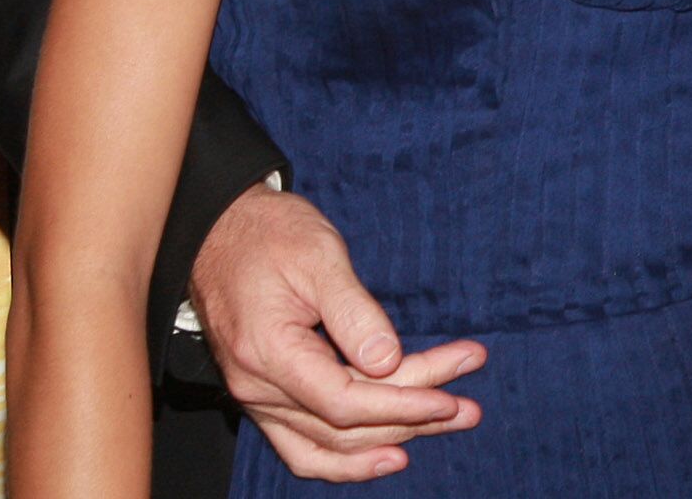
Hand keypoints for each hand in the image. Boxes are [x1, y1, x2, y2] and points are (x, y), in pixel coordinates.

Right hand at [190, 184, 483, 480]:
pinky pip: (303, 446)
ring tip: (447, 424)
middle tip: (470, 410)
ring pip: (328, 443)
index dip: (401, 403)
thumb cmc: (270, 236)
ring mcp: (258, 398)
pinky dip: (345, 460)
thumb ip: (353, 313)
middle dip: (412, 418)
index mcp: (269, 352)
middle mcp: (258, 388)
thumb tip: (387, 362)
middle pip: (344, 424)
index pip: (344, 400)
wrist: (220, 233)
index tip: (451, 396)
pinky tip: (389, 454)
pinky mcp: (266, 397)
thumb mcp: (319, 257)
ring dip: (391, 439)